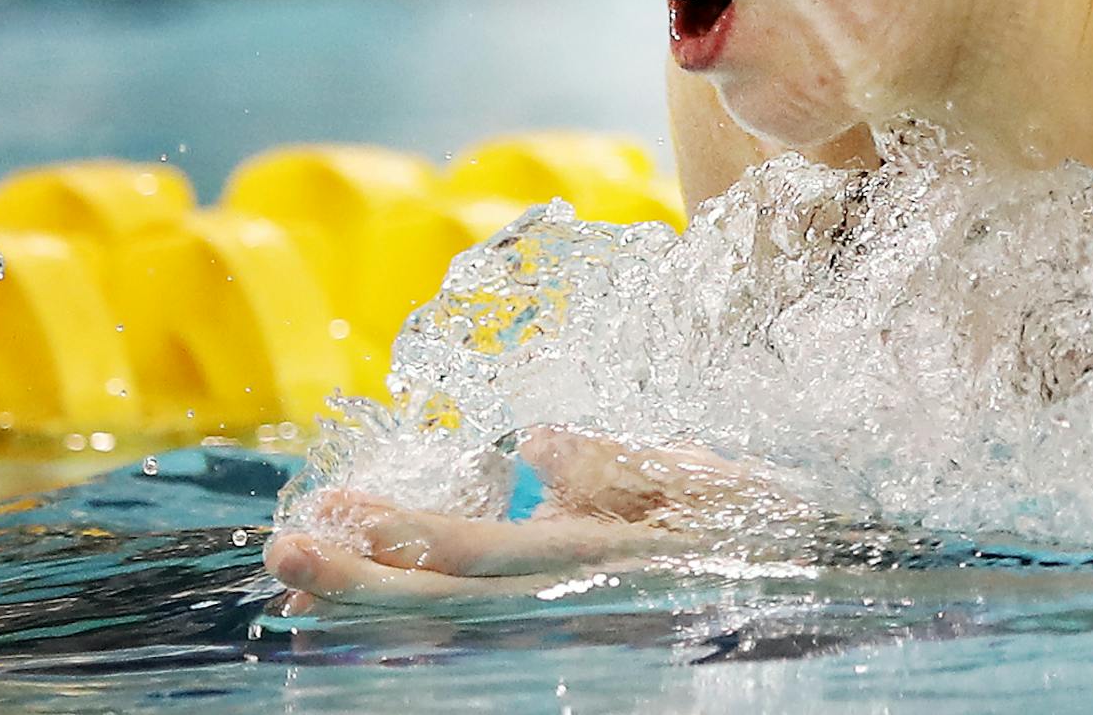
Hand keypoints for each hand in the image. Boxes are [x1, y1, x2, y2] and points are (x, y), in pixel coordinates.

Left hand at [265, 425, 804, 611]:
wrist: (810, 591)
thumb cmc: (757, 525)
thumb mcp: (705, 478)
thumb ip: (620, 463)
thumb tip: (537, 441)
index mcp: (597, 558)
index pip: (481, 550)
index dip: (402, 531)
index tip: (333, 507)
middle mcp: (568, 612)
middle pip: (442, 611)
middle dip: (355, 586)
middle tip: (282, 556)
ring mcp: (563, 642)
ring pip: (447, 644)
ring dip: (367, 618)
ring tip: (299, 595)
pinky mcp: (566, 653)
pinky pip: (472, 653)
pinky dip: (411, 641)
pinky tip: (363, 625)